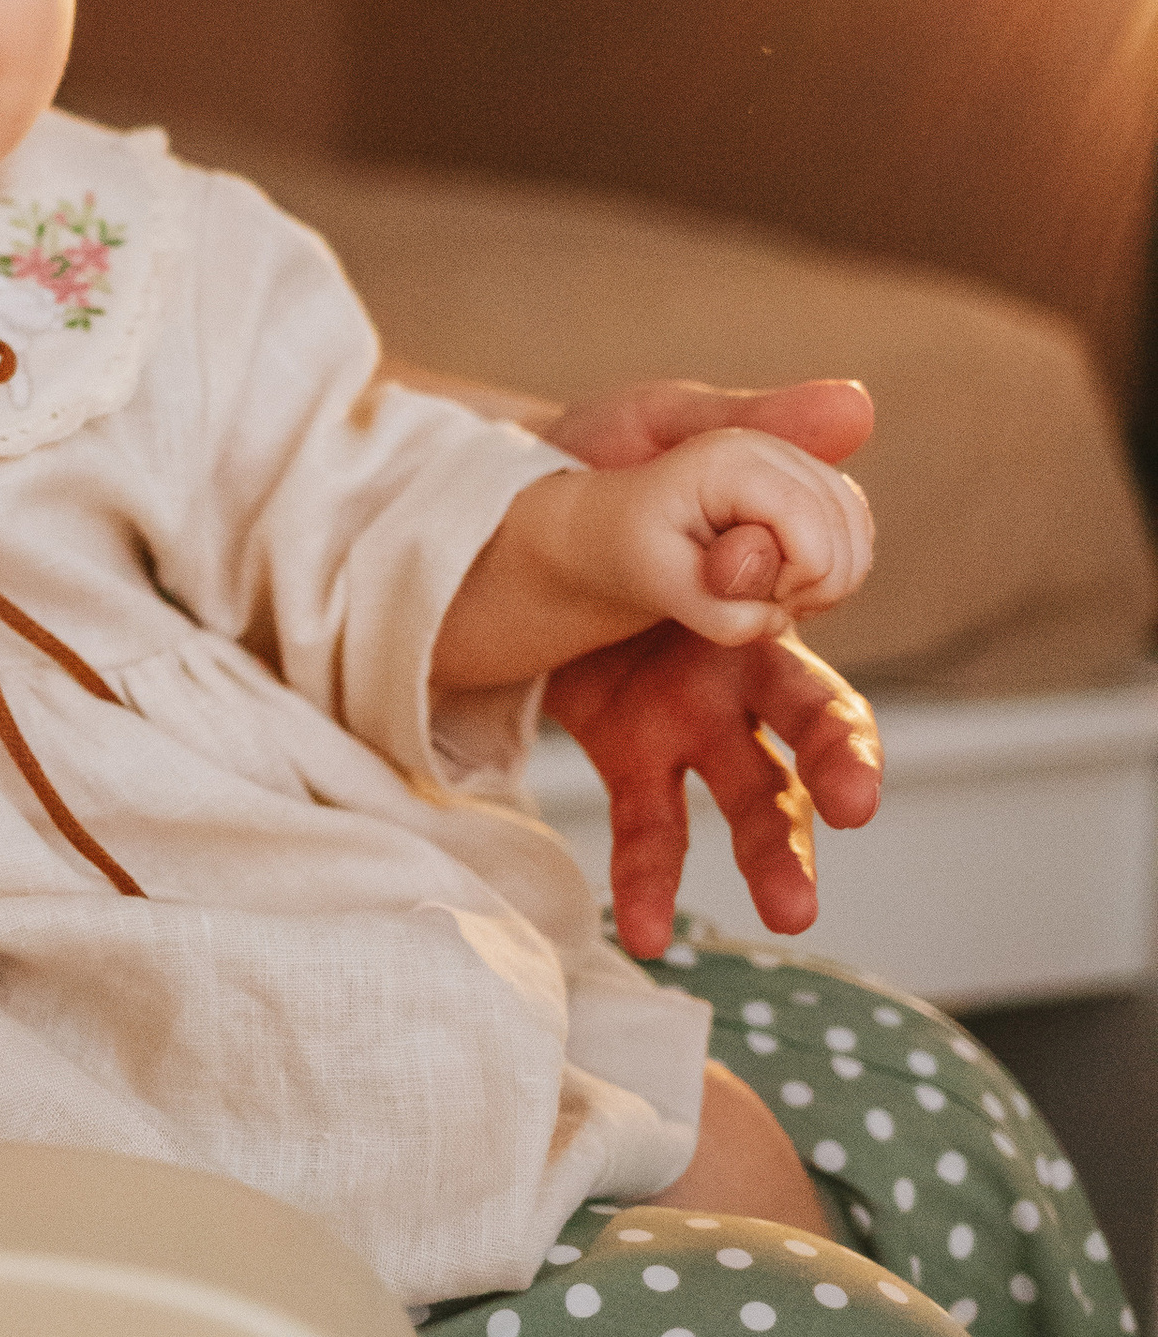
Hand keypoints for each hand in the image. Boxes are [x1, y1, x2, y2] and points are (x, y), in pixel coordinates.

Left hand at [536, 381, 881, 951]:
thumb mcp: (655, 431)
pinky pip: (648, 827)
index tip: (758, 578)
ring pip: (751, 793)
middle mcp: (737, 663)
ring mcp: (685, 714)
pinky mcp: (625, 751)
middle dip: (841, 762)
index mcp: (759, 585)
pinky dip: (652, 881)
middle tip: (857, 802)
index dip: (797, 595)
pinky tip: (645, 931)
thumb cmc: (590, 464)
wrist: (480, 509)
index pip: (811, 605)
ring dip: (777, 853)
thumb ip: (751, 432)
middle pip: (811, 720)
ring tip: (792, 914)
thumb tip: (857, 405)